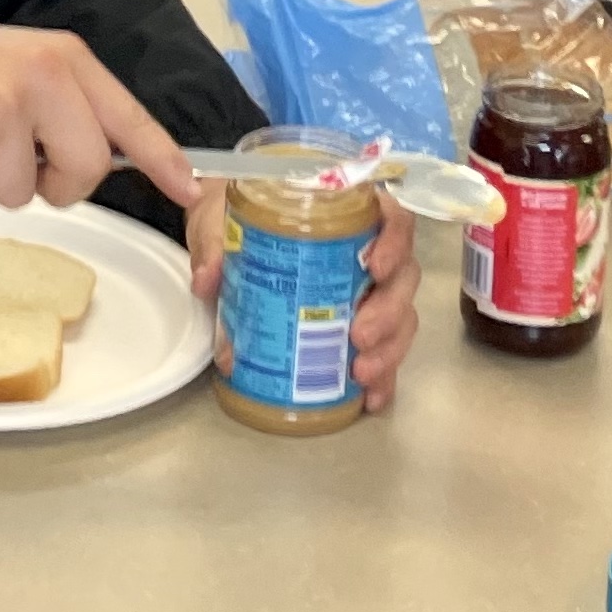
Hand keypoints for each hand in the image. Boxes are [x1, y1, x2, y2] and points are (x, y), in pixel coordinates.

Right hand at [0, 19, 195, 209]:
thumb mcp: (18, 68)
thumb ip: (65, 103)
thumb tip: (110, 157)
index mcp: (64, 57)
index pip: (128, 116)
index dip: (165, 160)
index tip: (194, 192)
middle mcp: (42, 75)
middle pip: (88, 169)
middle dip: (57, 183)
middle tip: (18, 159)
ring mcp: (2, 104)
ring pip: (25, 192)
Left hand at [184, 185, 422, 413]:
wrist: (225, 240)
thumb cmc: (235, 218)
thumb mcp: (220, 221)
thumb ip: (215, 246)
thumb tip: (208, 281)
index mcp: (346, 214)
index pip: (393, 219)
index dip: (395, 243)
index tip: (376, 269)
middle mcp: (368, 250)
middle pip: (403, 276)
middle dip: (388, 311)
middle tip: (359, 336)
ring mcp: (368, 291)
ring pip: (400, 316)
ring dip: (389, 348)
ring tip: (361, 372)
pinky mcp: (359, 326)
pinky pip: (385, 350)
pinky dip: (383, 375)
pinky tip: (371, 397)